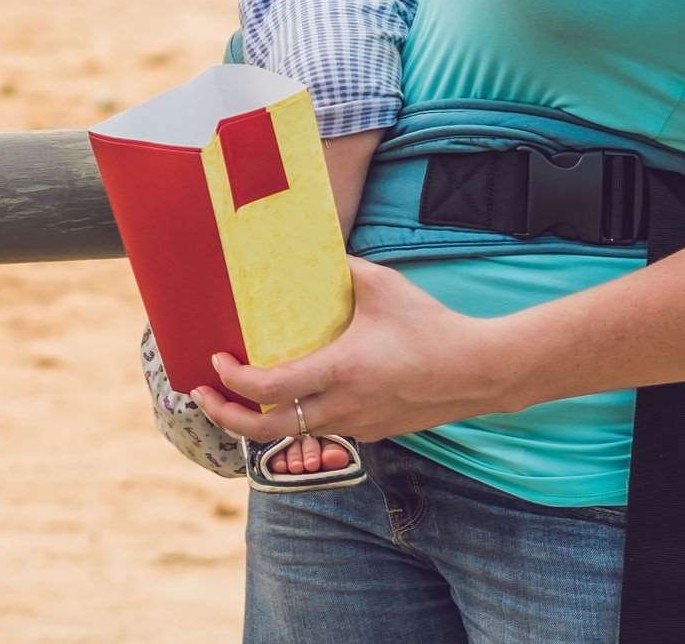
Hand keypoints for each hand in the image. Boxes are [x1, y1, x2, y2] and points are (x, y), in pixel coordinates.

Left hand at [185, 259, 518, 447]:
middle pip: (267, 430)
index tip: (216, 362)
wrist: (481, 371)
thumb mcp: (382, 285)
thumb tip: (311, 248)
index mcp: (339, 371)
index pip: (269, 389)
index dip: (232, 381)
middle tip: (202, 397)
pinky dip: (296, 420)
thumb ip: (342, 268)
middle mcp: (344, 407)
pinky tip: (292, 398)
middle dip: (226, 417)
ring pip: (294, 435)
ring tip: (237, 399)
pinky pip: (324, 431)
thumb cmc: (431, 326)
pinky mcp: (374, 432)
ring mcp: (359, 425)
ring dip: (259, 421)